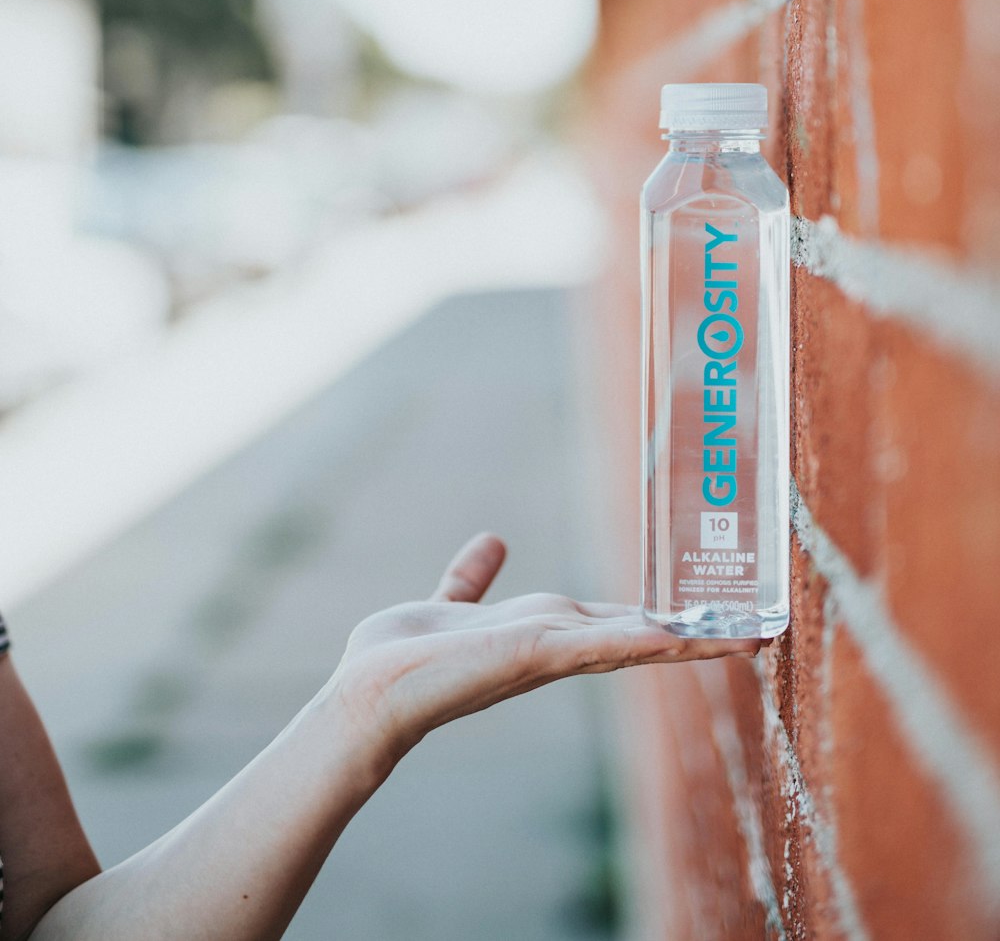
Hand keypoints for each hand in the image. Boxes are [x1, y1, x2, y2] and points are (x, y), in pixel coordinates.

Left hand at [328, 533, 759, 764]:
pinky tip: (688, 634)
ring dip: (694, 638)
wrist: (370, 690)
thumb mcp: (453, 603)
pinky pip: (606, 642)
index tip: (713, 610)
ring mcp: (553, 650)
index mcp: (547, 630)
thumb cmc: (405, 656)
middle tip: (761, 627)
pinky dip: (650, 638)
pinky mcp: (538, 651)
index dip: (668, 616)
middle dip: (700, 632)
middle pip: (644, 633)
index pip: (622, 622)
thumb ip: (472, 579)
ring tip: (751, 635)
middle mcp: (559, 642)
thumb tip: (493, 541)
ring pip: (639, 639)